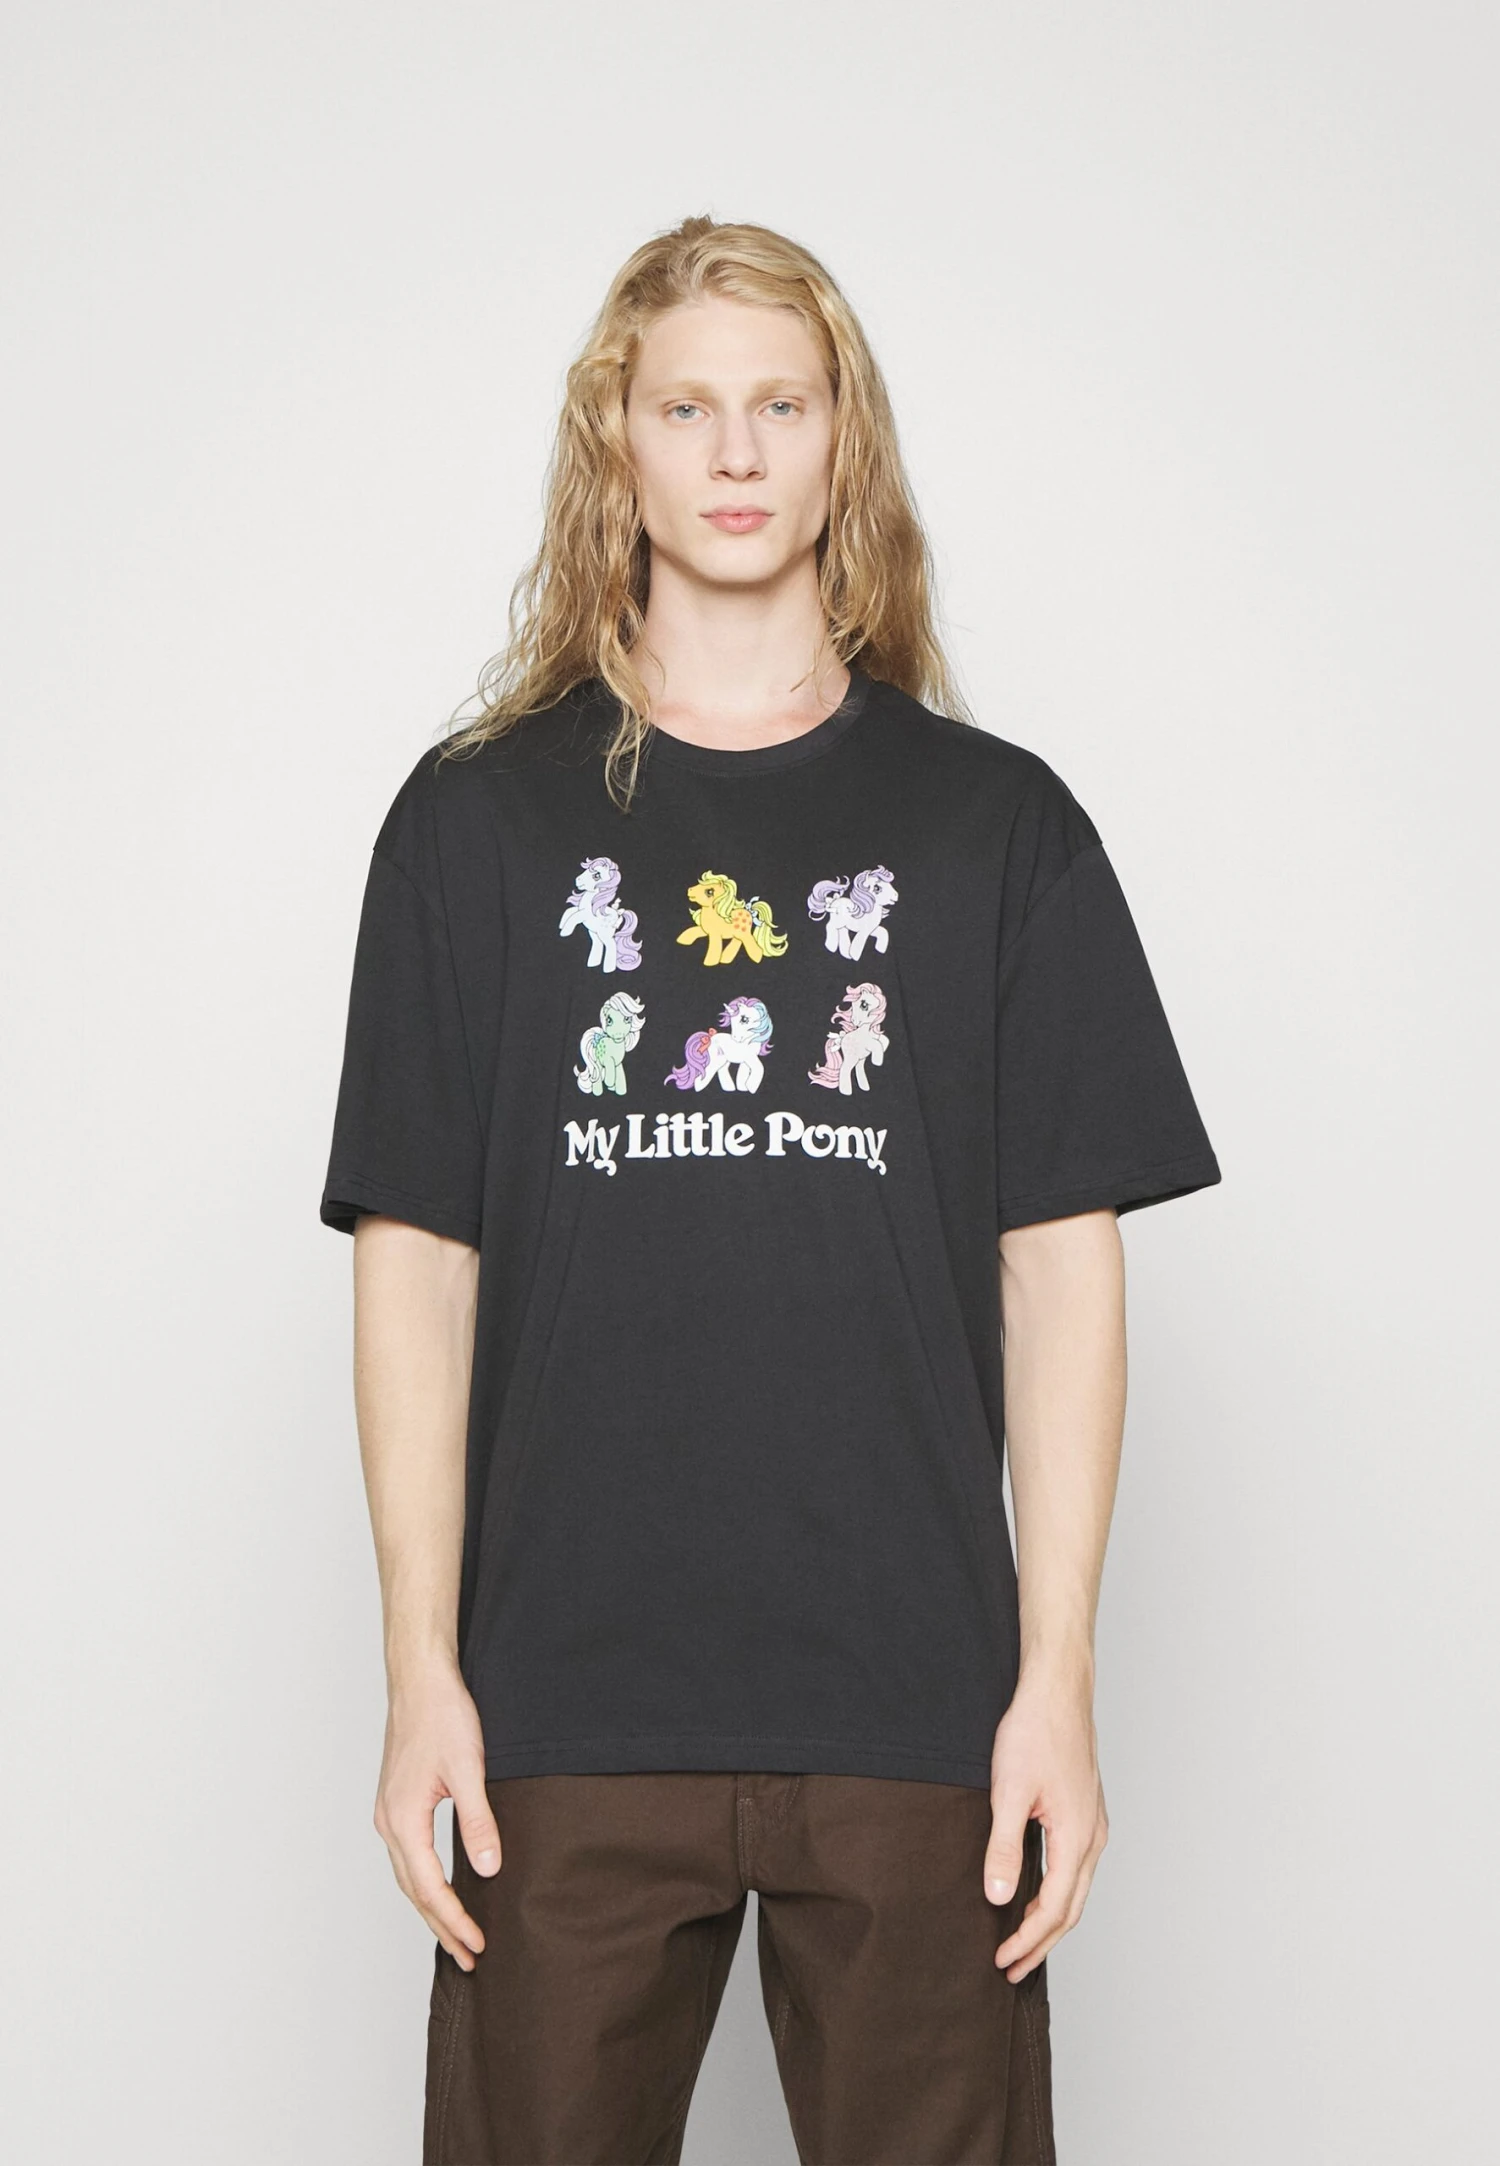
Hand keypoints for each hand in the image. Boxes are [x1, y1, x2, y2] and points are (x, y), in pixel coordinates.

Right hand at [373, 1654, 501, 1969]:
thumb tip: (488, 1868)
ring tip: (456, 1934)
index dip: (455, 1920)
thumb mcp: (468, 1770)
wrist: (421, 1679)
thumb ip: (477, 1822)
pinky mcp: (397, 1801)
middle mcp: (389, 1822)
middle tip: (468, 1957)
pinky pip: (409, 1855)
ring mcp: (389, 1812)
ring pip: (409, 1875)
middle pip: (414, 1891)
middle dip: (441, 1926)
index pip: (430, 1888)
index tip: (477, 1945)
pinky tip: (442, 1886)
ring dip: (432, 1907)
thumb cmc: (442, 1715)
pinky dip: (425, 1881)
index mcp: (403, 1820)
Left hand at [983, 1662, 1108, 1982]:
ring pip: (1076, 1890)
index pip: (1054, 1910)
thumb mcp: (1009, 1792)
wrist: (1057, 1690)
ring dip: (1050, 1920)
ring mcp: (1094, 1824)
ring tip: (1022, 1940)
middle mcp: (1093, 1837)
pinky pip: (1076, 1867)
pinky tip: (1037, 1892)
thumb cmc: (1034, 1732)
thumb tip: (999, 1897)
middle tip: (1012, 1969)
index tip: (1003, 1961)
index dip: (1029, 1941)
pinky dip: (1057, 1892)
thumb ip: (1004, 1848)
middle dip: (1041, 1943)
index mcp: (1077, 1838)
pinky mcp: (1086, 1811)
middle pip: (1071, 1909)